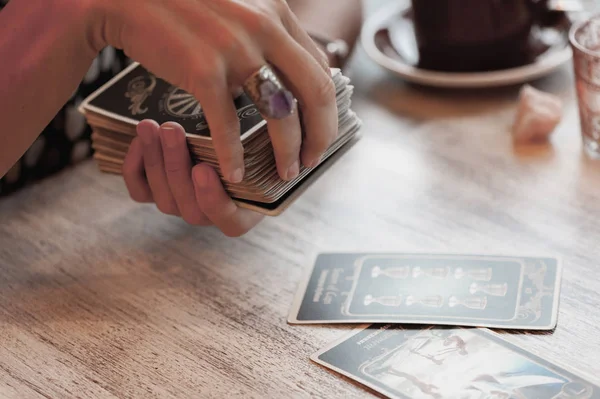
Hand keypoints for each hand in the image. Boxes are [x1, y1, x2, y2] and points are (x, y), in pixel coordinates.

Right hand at [88, 0, 336, 182]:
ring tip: (284, 172)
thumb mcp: (238, 7)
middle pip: (316, 93)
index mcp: (276, 13)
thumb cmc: (181, 5)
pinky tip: (234, 175)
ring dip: (288, 152)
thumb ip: (266, 33)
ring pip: (280, 114)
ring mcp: (235, 49)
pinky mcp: (203, 70)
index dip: (326, 108)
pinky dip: (233, 157)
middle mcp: (265, 28)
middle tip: (311, 160)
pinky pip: (228, 126)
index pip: (320, 68)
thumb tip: (288, 72)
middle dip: (320, 134)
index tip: (319, 131)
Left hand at [122, 120, 263, 236]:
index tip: (203, 168)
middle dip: (176, 166)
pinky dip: (134, 167)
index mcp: (244, 213)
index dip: (212, 198)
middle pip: (190, 208)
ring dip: (155, 160)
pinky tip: (139, 140)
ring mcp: (182, 206)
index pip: (228, 220)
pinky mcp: (157, 194)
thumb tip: (272, 125)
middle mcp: (211, 216)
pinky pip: (140, 192)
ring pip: (163, 198)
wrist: (226, 138)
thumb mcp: (266, 145)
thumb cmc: (256, 144)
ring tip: (152, 126)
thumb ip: (262, 146)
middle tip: (172, 129)